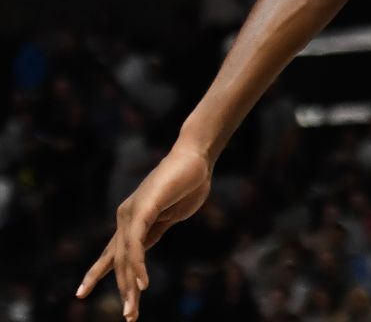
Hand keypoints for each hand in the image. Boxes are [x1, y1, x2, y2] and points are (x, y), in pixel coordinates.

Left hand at [78, 146, 212, 319]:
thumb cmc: (188, 182)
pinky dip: (138, 266)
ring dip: (130, 286)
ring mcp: (131, 214)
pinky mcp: (142, 210)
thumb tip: (146, 247)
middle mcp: (125, 218)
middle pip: (118, 260)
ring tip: (132, 309)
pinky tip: (141, 284)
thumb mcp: (171, 214)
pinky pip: (137, 245)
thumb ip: (156, 229)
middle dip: (122, 289)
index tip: (82, 292)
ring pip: (126, 258)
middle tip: (128, 316)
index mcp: (132, 219)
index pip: (112, 252)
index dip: (97, 272)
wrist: (196, 156)